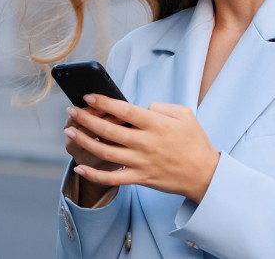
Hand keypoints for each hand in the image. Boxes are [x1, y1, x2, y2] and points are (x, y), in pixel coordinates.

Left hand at [64, 94, 220, 202]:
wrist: (204, 174)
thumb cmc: (195, 142)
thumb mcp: (185, 115)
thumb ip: (162, 107)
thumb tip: (143, 106)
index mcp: (155, 124)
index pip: (124, 110)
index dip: (103, 102)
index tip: (88, 96)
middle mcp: (145, 143)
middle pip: (108, 130)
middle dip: (86, 119)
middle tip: (72, 111)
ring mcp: (141, 162)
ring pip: (105, 152)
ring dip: (84, 141)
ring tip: (70, 131)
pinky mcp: (140, 178)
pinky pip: (113, 178)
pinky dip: (94, 174)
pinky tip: (80, 167)